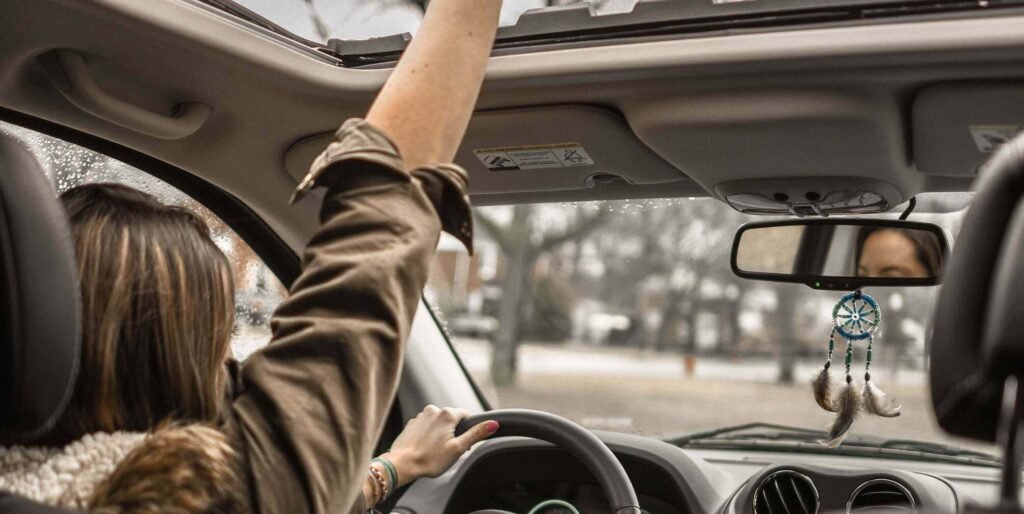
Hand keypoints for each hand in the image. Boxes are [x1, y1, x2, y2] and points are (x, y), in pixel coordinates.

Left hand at [382, 405, 497, 485]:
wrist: (401, 464)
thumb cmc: (430, 459)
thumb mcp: (458, 448)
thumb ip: (476, 434)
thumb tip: (493, 423)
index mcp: (447, 414)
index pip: (466, 415)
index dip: (468, 430)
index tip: (463, 444)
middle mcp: (433, 410)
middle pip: (452, 419)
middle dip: (454, 433)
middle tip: (449, 451)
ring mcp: (421, 416)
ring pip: (438, 423)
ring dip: (441, 434)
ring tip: (435, 451)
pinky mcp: (412, 423)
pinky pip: (426, 427)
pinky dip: (428, 435)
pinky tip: (425, 448)